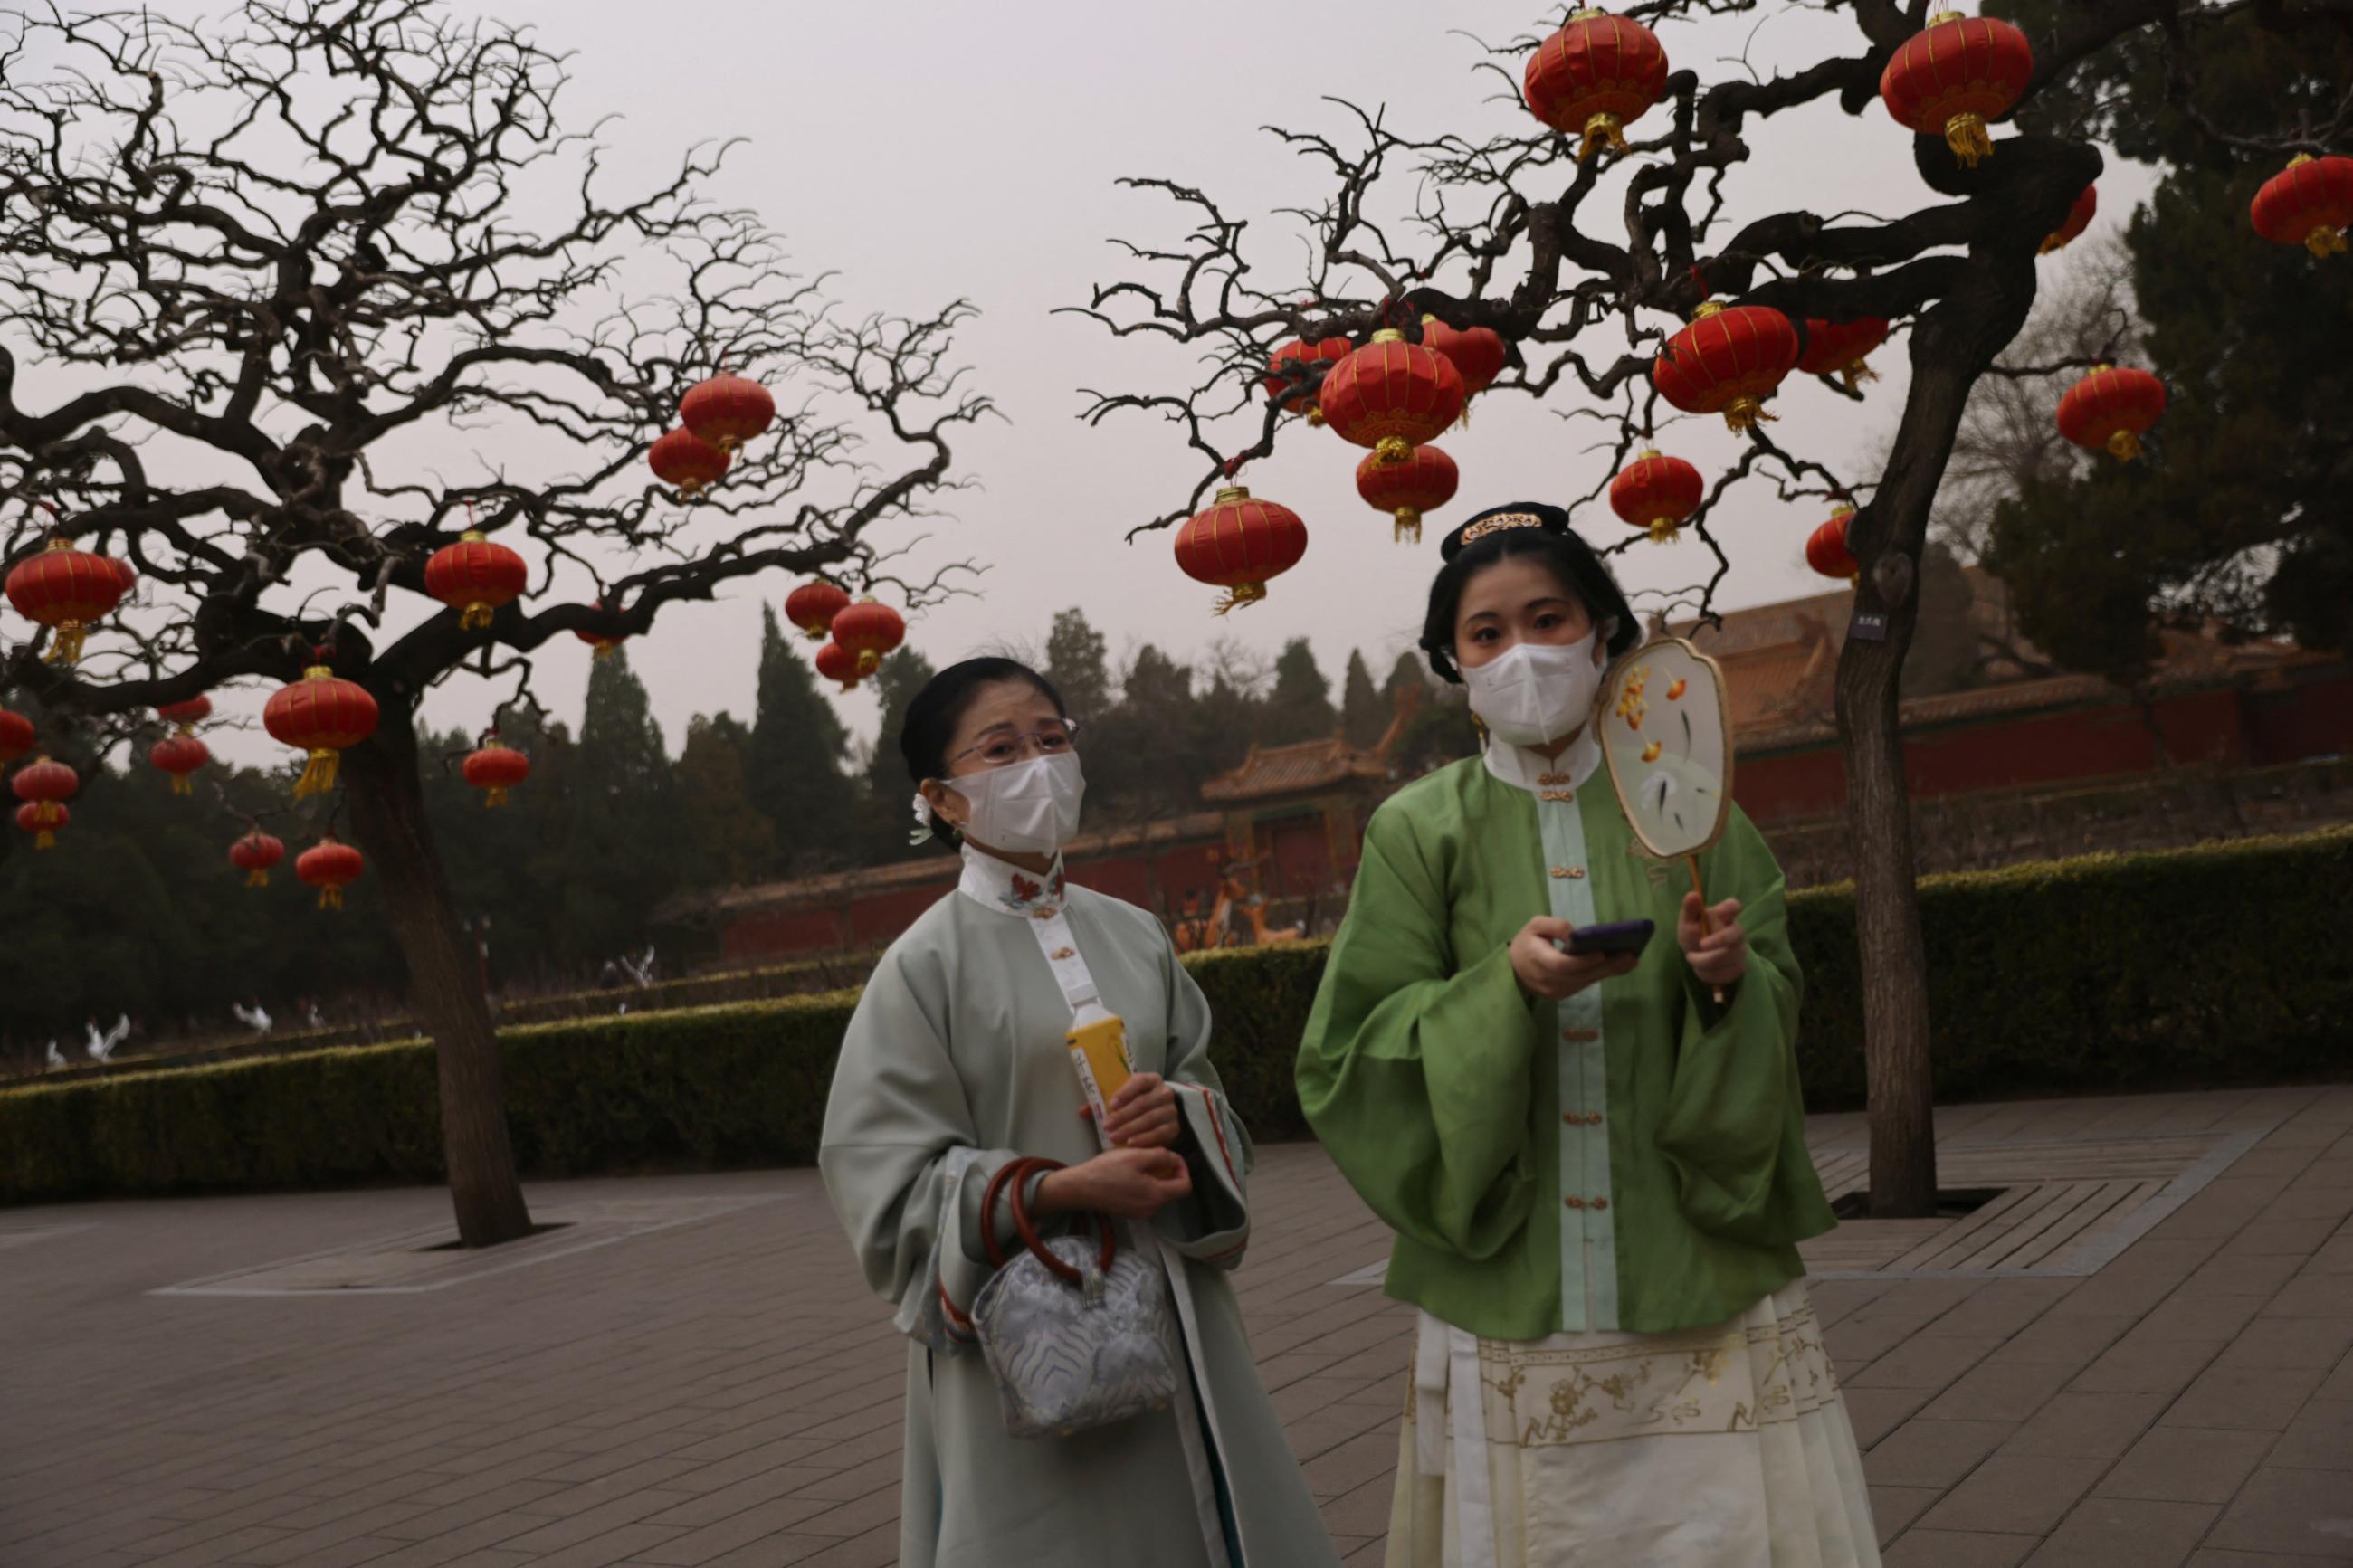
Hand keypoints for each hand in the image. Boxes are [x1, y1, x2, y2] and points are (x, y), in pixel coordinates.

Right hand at [1035, 1147, 1192, 1220]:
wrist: (1080, 1188)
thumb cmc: (1107, 1170)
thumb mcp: (1136, 1156)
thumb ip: (1161, 1156)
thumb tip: (1174, 1160)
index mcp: (1157, 1196)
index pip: (1185, 1186)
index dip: (1183, 1169)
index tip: (1171, 1157)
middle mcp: (1152, 1209)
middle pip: (1172, 1190)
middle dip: (1168, 1172)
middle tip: (1152, 1156)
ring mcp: (1139, 1213)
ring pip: (1158, 1194)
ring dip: (1155, 1178)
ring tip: (1139, 1163)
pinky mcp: (1129, 1212)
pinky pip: (1146, 1198)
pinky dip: (1144, 1186)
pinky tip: (1129, 1174)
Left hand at [1089, 1071, 1180, 1148]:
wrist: (1160, 1116)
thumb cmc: (1135, 1105)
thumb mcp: (1122, 1100)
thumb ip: (1102, 1104)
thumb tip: (1082, 1111)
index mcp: (1151, 1080)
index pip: (1139, 1081)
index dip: (1125, 1092)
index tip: (1111, 1104)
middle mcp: (1164, 1092)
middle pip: (1143, 1103)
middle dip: (1123, 1116)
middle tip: (1107, 1126)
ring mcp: (1171, 1110)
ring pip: (1150, 1119)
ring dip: (1131, 1129)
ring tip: (1114, 1137)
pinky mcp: (1174, 1127)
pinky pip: (1160, 1133)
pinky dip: (1144, 1139)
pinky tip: (1131, 1143)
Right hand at [1509, 916, 1637, 1002]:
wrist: (1512, 970)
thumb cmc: (1526, 943)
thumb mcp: (1535, 925)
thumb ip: (1555, 926)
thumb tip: (1577, 934)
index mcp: (1539, 961)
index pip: (1563, 965)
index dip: (1583, 961)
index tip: (1602, 952)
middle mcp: (1548, 981)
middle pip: (1581, 975)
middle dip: (1607, 966)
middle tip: (1630, 956)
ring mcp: (1556, 991)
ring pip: (1586, 982)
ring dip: (1609, 971)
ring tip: (1630, 960)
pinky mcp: (1562, 995)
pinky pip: (1584, 984)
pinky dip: (1600, 975)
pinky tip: (1618, 966)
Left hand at [1678, 894, 1747, 987]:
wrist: (1697, 957)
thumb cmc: (1694, 934)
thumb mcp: (1687, 921)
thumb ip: (1690, 909)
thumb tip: (1692, 894)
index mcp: (1723, 915)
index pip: (1734, 906)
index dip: (1731, 907)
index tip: (1720, 910)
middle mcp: (1736, 931)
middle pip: (1737, 934)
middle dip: (1719, 940)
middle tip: (1701, 944)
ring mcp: (1739, 950)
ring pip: (1728, 957)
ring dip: (1704, 961)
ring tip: (1691, 957)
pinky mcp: (1739, 967)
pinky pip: (1725, 973)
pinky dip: (1708, 973)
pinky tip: (1701, 969)